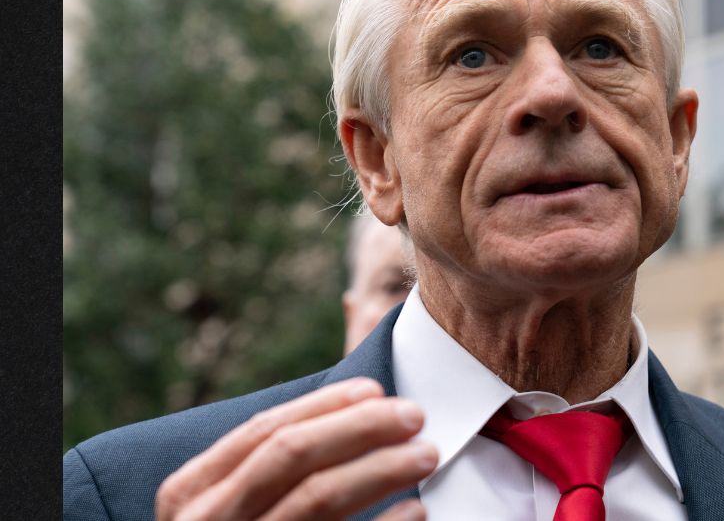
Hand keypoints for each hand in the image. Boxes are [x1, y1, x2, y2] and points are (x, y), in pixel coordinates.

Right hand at [155, 378, 436, 519]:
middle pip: (291, 456)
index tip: (378, 389)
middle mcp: (206, 520)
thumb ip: (284, 438)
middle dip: (359, 428)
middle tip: (415, 415)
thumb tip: (363, 327)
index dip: (325, 406)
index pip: (264, 431)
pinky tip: (418, 511)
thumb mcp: (236, 493)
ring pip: (316, 498)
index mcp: (191, 490)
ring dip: (380, 469)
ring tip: (427, 455)